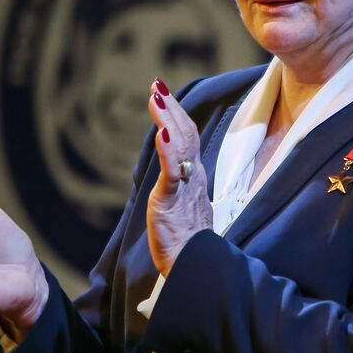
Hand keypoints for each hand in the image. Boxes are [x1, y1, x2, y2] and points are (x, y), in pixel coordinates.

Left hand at [146, 77, 213, 274]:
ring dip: (168, 117)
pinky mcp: (172, 199)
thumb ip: (183, 188)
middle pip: (185, 133)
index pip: (188, 138)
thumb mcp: (187, 208)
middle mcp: (193, 177)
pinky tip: (163, 130)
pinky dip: (168, 148)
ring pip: (179, 144)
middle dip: (171, 107)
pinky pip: (171, 170)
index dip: (177, 114)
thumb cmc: (189, 244)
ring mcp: (184, 187)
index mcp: (195, 178)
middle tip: (158, 85)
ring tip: (158, 96)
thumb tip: (178, 176)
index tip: (164, 94)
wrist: (193, 268)